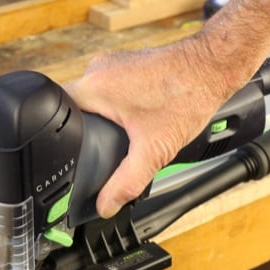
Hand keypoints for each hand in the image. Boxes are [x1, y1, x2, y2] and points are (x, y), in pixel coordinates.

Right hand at [66, 36, 242, 217]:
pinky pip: (109, 88)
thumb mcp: (154, 150)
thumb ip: (127, 181)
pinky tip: (137, 116)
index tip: (70, 151)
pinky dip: (117, 104)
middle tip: (105, 146)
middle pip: (74, 106)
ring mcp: (112, 64)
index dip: (59, 135)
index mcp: (94, 86)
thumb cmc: (187, 96)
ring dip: (103, 116)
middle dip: (86, 130)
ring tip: (124, 131)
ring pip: (93, 97)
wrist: (214, 66)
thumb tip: (106, 205)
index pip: (56, 110)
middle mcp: (98, 69)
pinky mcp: (127, 64)